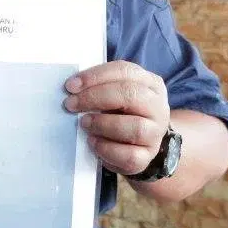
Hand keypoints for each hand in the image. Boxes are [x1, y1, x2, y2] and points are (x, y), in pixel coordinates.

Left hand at [64, 60, 169, 175]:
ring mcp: (155, 133)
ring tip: (84, 123)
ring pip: (135, 127)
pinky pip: (129, 155)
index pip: (125, 72)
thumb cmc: (122, 113)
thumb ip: (100, 88)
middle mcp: (157, 107)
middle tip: (71, 104)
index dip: (95, 77)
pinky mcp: (147, 156)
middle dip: (95, 98)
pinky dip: (106, 148)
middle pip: (130, 95)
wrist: (138, 143)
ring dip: (102, 124)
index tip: (70, 86)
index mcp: (150, 84)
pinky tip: (92, 142)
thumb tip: (73, 89)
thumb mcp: (115, 94)